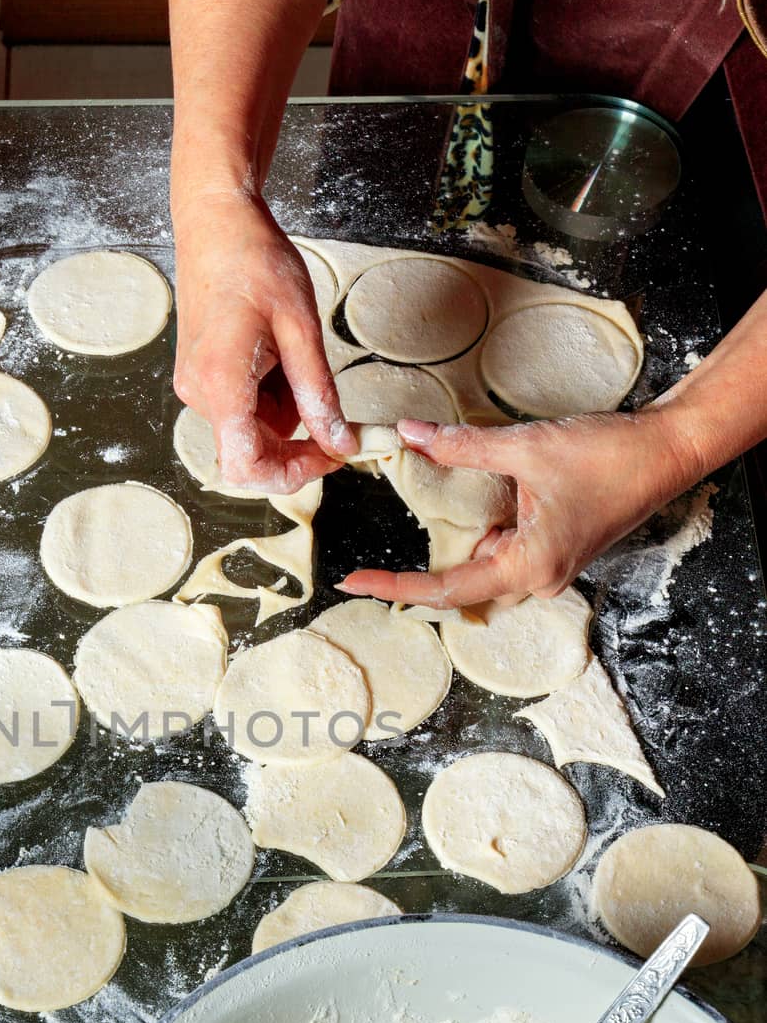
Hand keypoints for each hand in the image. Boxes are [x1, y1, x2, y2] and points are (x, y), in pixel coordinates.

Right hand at [172, 189, 358, 492]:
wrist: (214, 223)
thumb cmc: (255, 261)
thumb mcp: (301, 326)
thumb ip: (318, 392)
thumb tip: (339, 442)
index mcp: (220, 382)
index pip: (246, 467)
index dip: (293, 474)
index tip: (331, 455)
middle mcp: (199, 393)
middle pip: (252, 451)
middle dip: (298, 439)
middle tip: (334, 411)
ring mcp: (195, 386)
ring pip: (252, 428)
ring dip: (286, 410)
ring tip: (296, 354)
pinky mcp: (200, 377)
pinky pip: (242, 407)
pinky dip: (270, 394)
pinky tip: (277, 352)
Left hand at [338, 409, 704, 607]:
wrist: (669, 450)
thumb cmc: (610, 454)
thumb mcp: (526, 446)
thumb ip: (463, 446)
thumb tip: (410, 435)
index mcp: (528, 565)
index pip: (445, 588)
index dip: (395, 587)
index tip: (354, 582)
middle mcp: (538, 577)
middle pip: (461, 582)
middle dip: (421, 563)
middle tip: (373, 557)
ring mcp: (549, 567)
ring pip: (483, 565)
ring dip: (459, 539)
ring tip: (438, 507)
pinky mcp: (556, 550)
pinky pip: (505, 550)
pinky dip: (484, 530)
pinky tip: (481, 499)